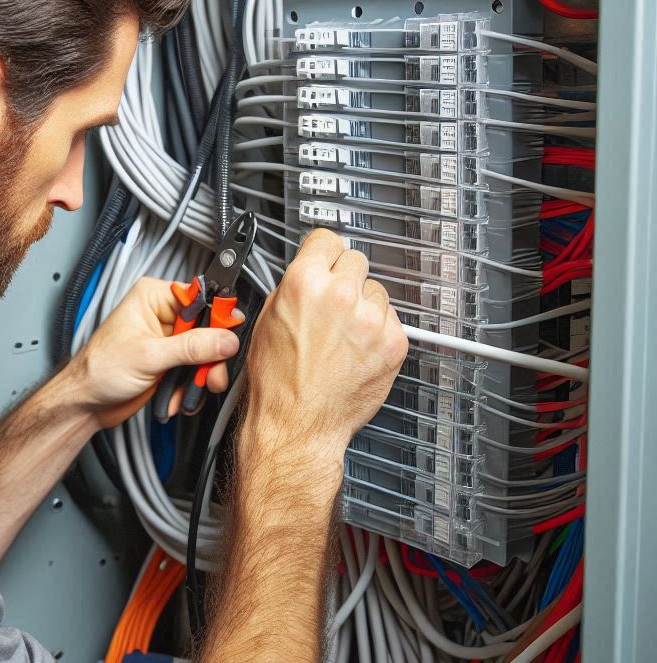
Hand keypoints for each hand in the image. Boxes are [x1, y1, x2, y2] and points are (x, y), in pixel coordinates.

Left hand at [66, 277, 242, 430]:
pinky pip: (195, 371)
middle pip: (207, 329)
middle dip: (211, 357)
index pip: (199, 297)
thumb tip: (225, 339)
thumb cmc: (99, 370)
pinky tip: (175, 397)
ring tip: (189, 392)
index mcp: (153, 297)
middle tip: (212, 375)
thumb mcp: (149, 356)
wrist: (86, 403)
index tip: (230, 336)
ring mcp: (168, 340)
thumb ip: (191, 347)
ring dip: (199, 377)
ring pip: (205, 353)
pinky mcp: (170, 362)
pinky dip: (190, 388)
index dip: (218, 317)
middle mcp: (162, 315)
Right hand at [242, 228, 407, 488]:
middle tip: (332, 303)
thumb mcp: (268, 320)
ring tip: (342, 333)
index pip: (327, 239)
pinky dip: (378, 330)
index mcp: (305, 284)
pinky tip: (356, 348)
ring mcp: (371, 320)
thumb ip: (294, 287)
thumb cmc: (278, 382)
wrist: (297, 424)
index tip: (326, 258)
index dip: (323, 252)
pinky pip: (391, 319)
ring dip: (363, 305)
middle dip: (344, 278)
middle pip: (356, 260)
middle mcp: (341, 295)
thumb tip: (312, 272)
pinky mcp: (393, 343)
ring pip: (376, 291)